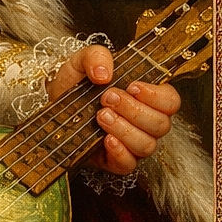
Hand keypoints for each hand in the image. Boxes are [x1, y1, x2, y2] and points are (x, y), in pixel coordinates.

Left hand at [46, 44, 179, 173]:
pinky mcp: (115, 160)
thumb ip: (96, 56)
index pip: (170, 101)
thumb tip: (104, 73)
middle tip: (108, 98)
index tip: (133, 87)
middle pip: (161, 124)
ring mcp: (132, 142)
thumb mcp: (81, 61)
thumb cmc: (74, 83)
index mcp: (145, 97)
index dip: (157, 96)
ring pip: (147, 145)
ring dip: (125, 129)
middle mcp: (144, 121)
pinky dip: (120, 152)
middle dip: (134, 110)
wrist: (51, 101)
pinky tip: (106, 139)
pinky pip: (128, 164)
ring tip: (101, 115)